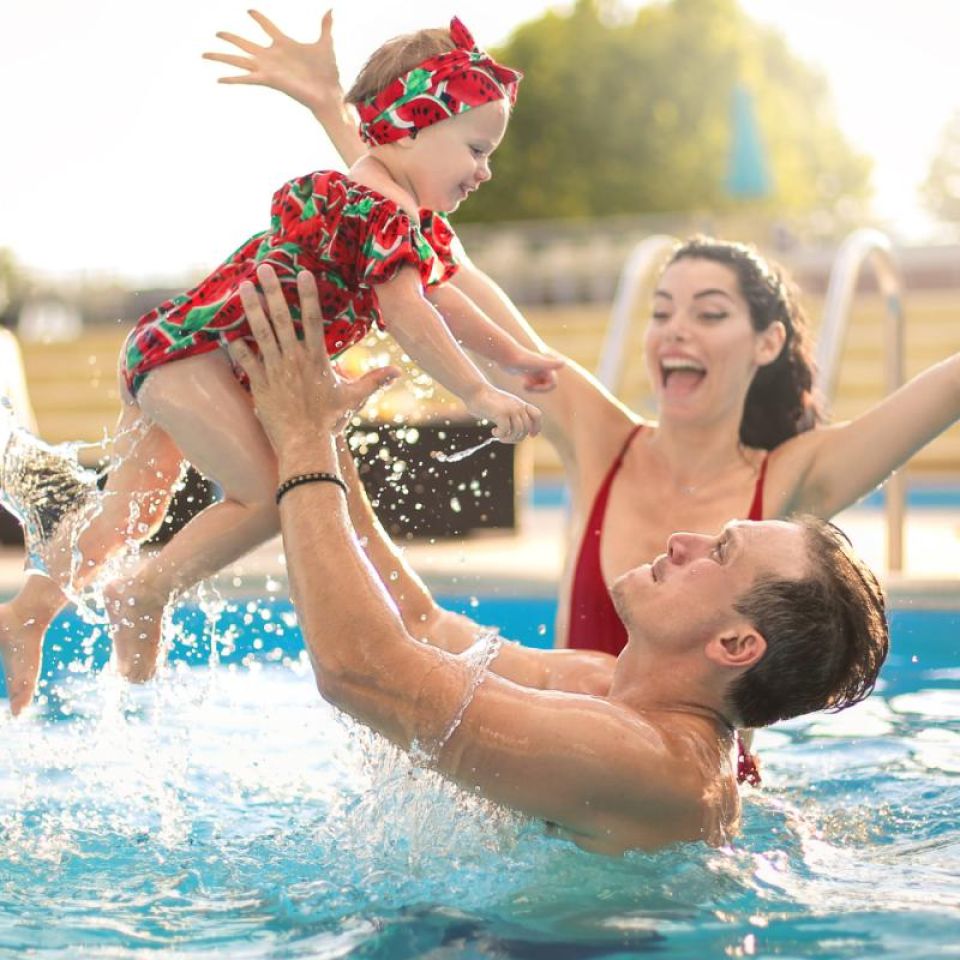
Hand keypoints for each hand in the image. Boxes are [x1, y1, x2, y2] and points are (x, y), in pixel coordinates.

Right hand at [203, 9, 342, 117]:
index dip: (259, 18)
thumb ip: (325, 26)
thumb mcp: (325, 44)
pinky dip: (232, 79)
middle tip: (217, 33)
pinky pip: (246, 78)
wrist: (329, 92)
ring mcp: (268, 68)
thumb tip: (331, 10)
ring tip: (204, 54)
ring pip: (239, 59)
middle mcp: (272, 56)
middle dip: (231, 38)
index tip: (249, 11)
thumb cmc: (327, 72)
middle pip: (245, 43)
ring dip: (222, 56)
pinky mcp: (268, 79)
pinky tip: (218, 79)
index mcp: (284, 45)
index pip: (268, 26)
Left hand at [228, 266, 397, 449]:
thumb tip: (399, 372)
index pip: (313, 319)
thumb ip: (374, 381)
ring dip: (251, 308)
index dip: (308, 295)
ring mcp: (275, 370)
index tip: (303, 273)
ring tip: (243, 286)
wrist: (305, 444)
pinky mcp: (259, 384)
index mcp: (317, 359)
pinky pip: (245, 359)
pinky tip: (227, 330)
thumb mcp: (355, 399)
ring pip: (261, 332)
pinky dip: (236, 345)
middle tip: (264, 267)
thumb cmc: (330, 422)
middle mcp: (294, 359)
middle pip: (281, 318)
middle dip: (273, 290)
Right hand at [465, 386, 541, 443]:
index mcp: (520, 404)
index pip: (537, 415)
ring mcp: (511, 409)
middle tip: (504, 438)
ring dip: (509, 439)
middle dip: (517, 438)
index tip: (532, 435)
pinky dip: (500, 435)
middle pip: (526, 428)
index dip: (536, 427)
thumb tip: (519, 432)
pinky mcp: (501, 414)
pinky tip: (493, 431)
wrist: (476, 391)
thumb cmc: (486, 401)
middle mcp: (518, 406)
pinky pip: (506, 431)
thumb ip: (512, 415)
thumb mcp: (504, 406)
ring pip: (518, 431)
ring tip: (500, 437)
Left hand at [500, 346, 564, 392]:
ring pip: (539, 384)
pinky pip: (532, 382)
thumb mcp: (537, 363)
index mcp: (547, 366)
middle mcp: (542, 367)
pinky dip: (529, 387)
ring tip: (524, 386)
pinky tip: (523, 384)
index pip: (553, 384)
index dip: (544, 389)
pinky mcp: (526, 371)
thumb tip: (564, 363)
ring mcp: (534, 370)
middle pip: (547, 385)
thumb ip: (550, 364)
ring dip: (534, 389)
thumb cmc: (521, 359)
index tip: (533, 387)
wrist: (506, 354)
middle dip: (539, 389)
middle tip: (527, 388)